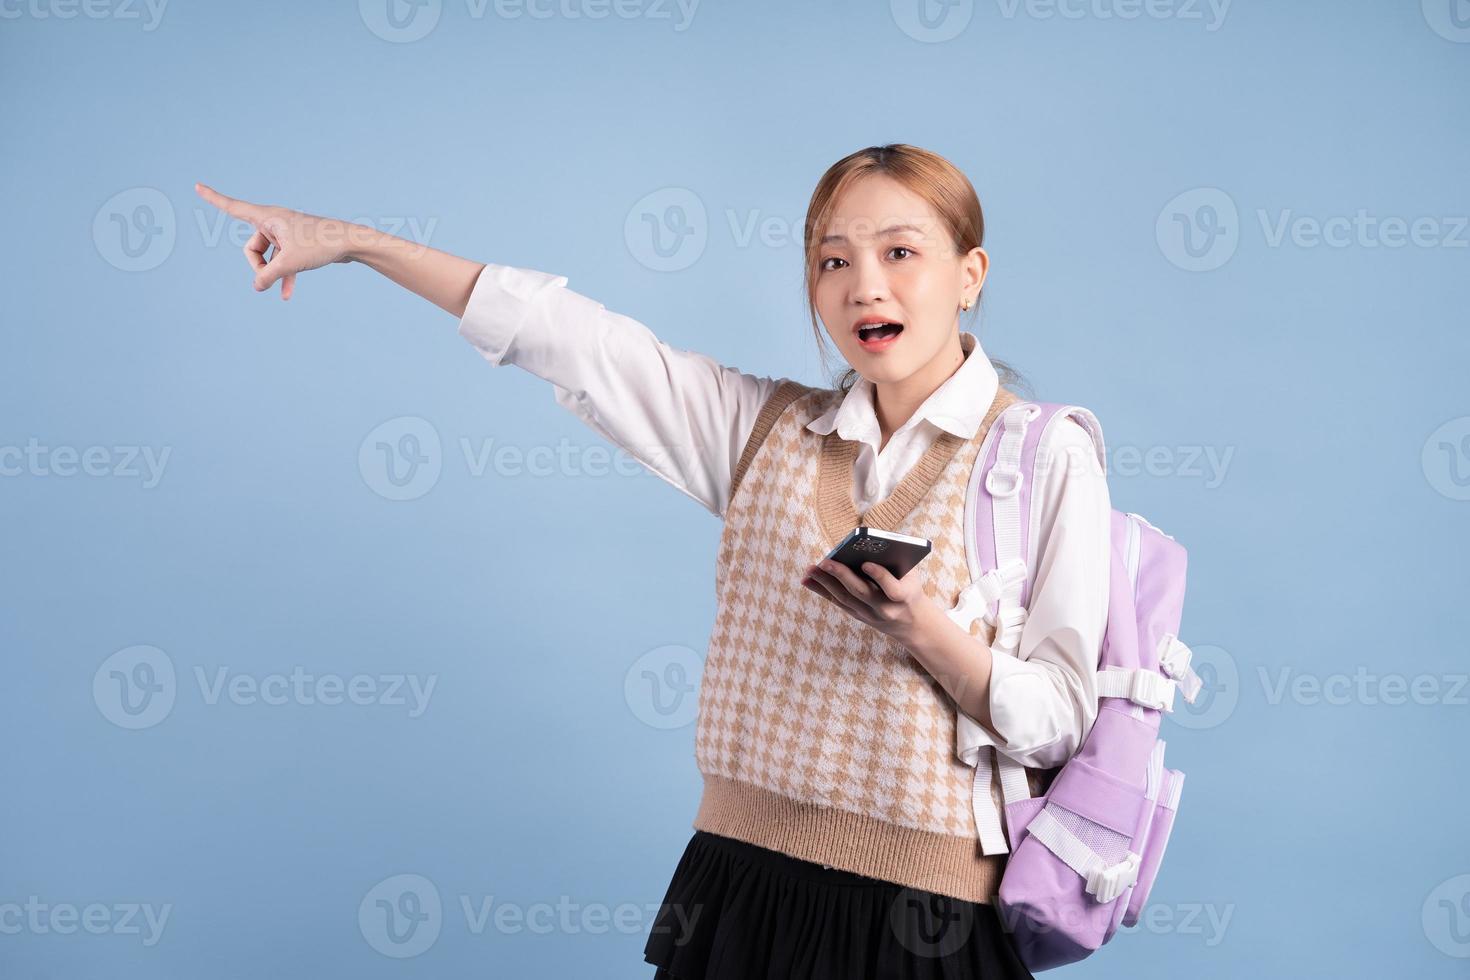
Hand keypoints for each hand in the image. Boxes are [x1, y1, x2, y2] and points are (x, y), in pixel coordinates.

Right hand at [194, 182, 362, 300]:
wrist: (351, 242)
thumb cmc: (322, 244)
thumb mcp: (291, 263)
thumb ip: (268, 276)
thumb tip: (257, 286)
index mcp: (268, 217)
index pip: (233, 207)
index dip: (214, 198)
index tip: (197, 186)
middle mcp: (274, 222)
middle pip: (252, 248)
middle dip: (259, 266)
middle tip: (272, 278)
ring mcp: (285, 234)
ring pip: (268, 258)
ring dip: (273, 274)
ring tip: (283, 290)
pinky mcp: (297, 245)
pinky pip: (283, 262)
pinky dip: (283, 276)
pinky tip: (286, 296)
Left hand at [799, 558, 935, 645]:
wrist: (912, 623)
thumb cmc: (909, 587)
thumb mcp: (911, 576)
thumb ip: (895, 561)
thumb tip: (867, 541)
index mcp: (904, 597)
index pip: (892, 589)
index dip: (880, 576)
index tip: (866, 563)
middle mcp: (885, 609)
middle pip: (861, 592)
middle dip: (842, 576)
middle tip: (825, 562)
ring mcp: (869, 615)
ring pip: (845, 598)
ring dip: (825, 583)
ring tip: (811, 569)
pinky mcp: (857, 616)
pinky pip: (837, 602)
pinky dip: (821, 590)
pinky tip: (808, 579)